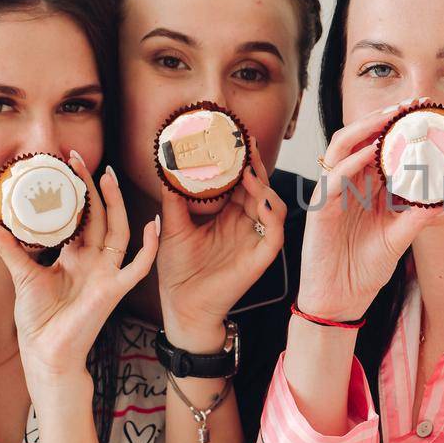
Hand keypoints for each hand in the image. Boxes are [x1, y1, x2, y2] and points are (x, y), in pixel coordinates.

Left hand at [0, 151, 158, 399]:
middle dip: (93, 186)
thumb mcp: (21, 276)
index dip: (77, 192)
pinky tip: (151, 225)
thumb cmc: (39, 320)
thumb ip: (9, 248)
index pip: (82, 217)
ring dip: (115, 203)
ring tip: (108, 176)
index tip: (67, 165)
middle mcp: (95, 261)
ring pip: (118, 230)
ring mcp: (106, 274)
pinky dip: (149, 247)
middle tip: (81, 158)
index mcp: (76, 257)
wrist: (46, 353)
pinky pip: (139, 266)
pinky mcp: (112, 290)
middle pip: (100, 216)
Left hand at [157, 150, 287, 351]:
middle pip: (259, 187)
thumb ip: (175, 198)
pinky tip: (260, 202)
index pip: (240, 181)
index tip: (231, 136)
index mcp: (228, 215)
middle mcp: (245, 223)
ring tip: (248, 173)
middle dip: (254, 164)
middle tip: (244, 142)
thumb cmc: (179, 271)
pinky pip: (276, 232)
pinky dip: (272, 214)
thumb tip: (167, 166)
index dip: (239, 160)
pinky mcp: (262, 257)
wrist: (181, 305)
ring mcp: (256, 239)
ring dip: (263, 187)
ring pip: (272, 205)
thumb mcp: (173, 226)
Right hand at [295, 97, 443, 320]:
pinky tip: (369, 152)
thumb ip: (417, 217)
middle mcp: (351, 184)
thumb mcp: (399, 240)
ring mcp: (334, 193)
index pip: (383, 148)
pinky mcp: (322, 208)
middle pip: (364, 138)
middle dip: (386, 118)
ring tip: (390, 115)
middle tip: (414, 103)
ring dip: (366, 128)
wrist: (341, 299)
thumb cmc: (365, 268)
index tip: (428, 114)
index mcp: (369, 188)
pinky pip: (334, 177)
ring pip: (344, 147)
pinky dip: (351, 162)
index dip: (402, 129)